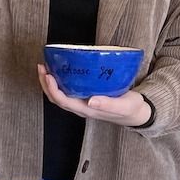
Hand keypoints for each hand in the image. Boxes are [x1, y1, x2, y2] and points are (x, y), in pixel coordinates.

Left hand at [37, 64, 151, 126]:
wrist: (137, 113)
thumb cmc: (131, 108)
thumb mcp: (124, 105)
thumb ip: (109, 104)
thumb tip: (91, 101)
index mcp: (88, 110)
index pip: (63, 101)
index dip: (53, 89)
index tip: (48, 75)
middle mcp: (82, 107)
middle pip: (57, 98)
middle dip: (46, 84)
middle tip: (42, 66)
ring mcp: (83, 103)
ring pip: (60, 95)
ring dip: (50, 82)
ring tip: (47, 66)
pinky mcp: (86, 97)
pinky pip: (68, 91)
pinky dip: (60, 81)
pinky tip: (62, 70)